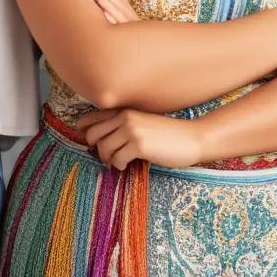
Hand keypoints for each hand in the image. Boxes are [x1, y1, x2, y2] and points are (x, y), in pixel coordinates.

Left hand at [77, 107, 200, 169]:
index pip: (90, 118)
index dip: (84, 131)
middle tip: (105, 156)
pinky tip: (127, 165)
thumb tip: (98, 140)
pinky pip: (117, 159)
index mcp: (124, 111)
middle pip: (92, 135)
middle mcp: (125, 118)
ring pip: (103, 148)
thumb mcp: (142, 122)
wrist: (192, 138)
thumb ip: (122, 125)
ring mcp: (131, 131)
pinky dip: (119, 165)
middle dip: (95, 148)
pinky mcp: (139, 145)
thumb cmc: (167, 134)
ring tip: (118, 162)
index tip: (89, 142)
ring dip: (108, 159)